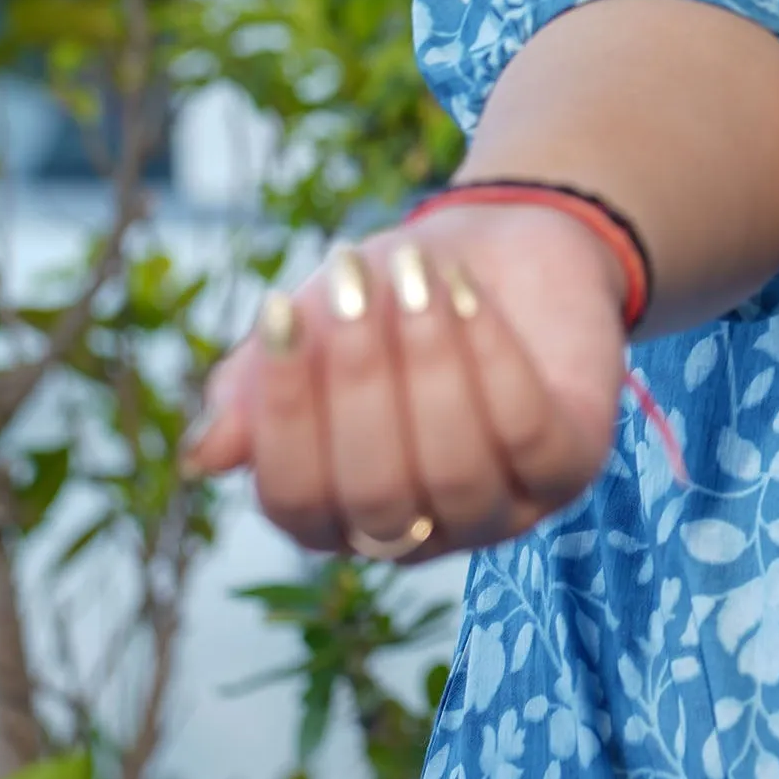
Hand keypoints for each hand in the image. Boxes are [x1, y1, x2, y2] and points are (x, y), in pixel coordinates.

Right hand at [183, 202, 631, 560]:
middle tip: (352, 283)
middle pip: (376, 495)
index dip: (284, 415)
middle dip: (360, 383)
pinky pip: (531, 438)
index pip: (294, 501)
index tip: (281, 309)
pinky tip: (467, 296)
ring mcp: (501, 512)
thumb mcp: (313, 323)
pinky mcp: (572, 471)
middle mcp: (418, 533)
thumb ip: (255, 387)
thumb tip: (206, 456)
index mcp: (338, 513)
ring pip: (457, 473)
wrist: (504, 245)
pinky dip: (495, 361)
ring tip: (417, 274)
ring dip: (431, 365)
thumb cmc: (389, 296)